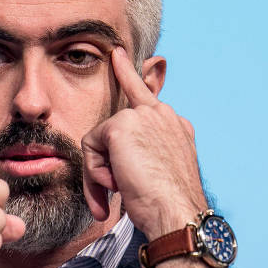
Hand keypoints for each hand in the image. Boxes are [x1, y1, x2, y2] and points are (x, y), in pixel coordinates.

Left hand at [81, 46, 207, 241]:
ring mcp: (142, 116)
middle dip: (105, 163)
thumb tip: (114, 162)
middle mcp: (162, 114)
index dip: (128, 74)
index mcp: (175, 126)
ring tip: (120, 191)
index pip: (145, 94)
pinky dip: (95, 173)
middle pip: (112, 126)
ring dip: (101, 172)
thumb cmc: (170, 206)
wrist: (177, 213)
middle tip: (115, 189)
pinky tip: (117, 184)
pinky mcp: (121, 125)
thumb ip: (143, 155)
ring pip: (99, 141)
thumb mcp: (161, 173)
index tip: (116, 54)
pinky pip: (90, 147)